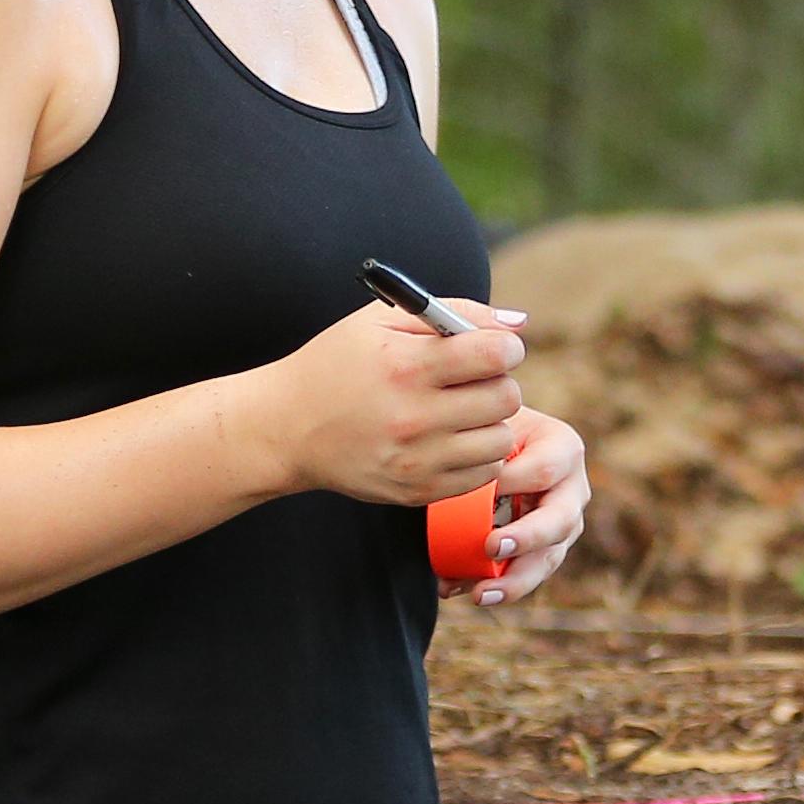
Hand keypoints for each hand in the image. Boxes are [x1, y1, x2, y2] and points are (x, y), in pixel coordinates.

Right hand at [257, 299, 528, 515]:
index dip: (505, 347)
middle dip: (499, 382)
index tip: (494, 349)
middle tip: (474, 380)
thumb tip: (518, 325)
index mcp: (406, 366)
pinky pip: (484, 474)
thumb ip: (454, 312)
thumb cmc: (337, 363)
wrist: (286, 427)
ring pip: (502, 439)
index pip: (495, 354)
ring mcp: (417, 460)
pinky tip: (451, 438)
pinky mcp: (418, 491)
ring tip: (461, 411)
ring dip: (492, 422)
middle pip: (506, 398)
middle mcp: (414, 418)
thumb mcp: (380, 321)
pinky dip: (478, 455)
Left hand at [447, 408, 592, 609]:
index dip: (512, 483)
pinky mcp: (545, 551)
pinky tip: (469, 592)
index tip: (475, 491)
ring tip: (481, 594)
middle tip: (491, 547)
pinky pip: (527, 575)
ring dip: (515, 580)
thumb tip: (469, 486)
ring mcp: (564, 525)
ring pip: (548, 558)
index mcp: (563, 449)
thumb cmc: (483, 429)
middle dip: (526, 538)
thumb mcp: (484, 426)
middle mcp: (573, 490)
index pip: (544, 470)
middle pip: (559, 520)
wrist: (486, 447)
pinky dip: (496, 586)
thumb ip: (482, 448)